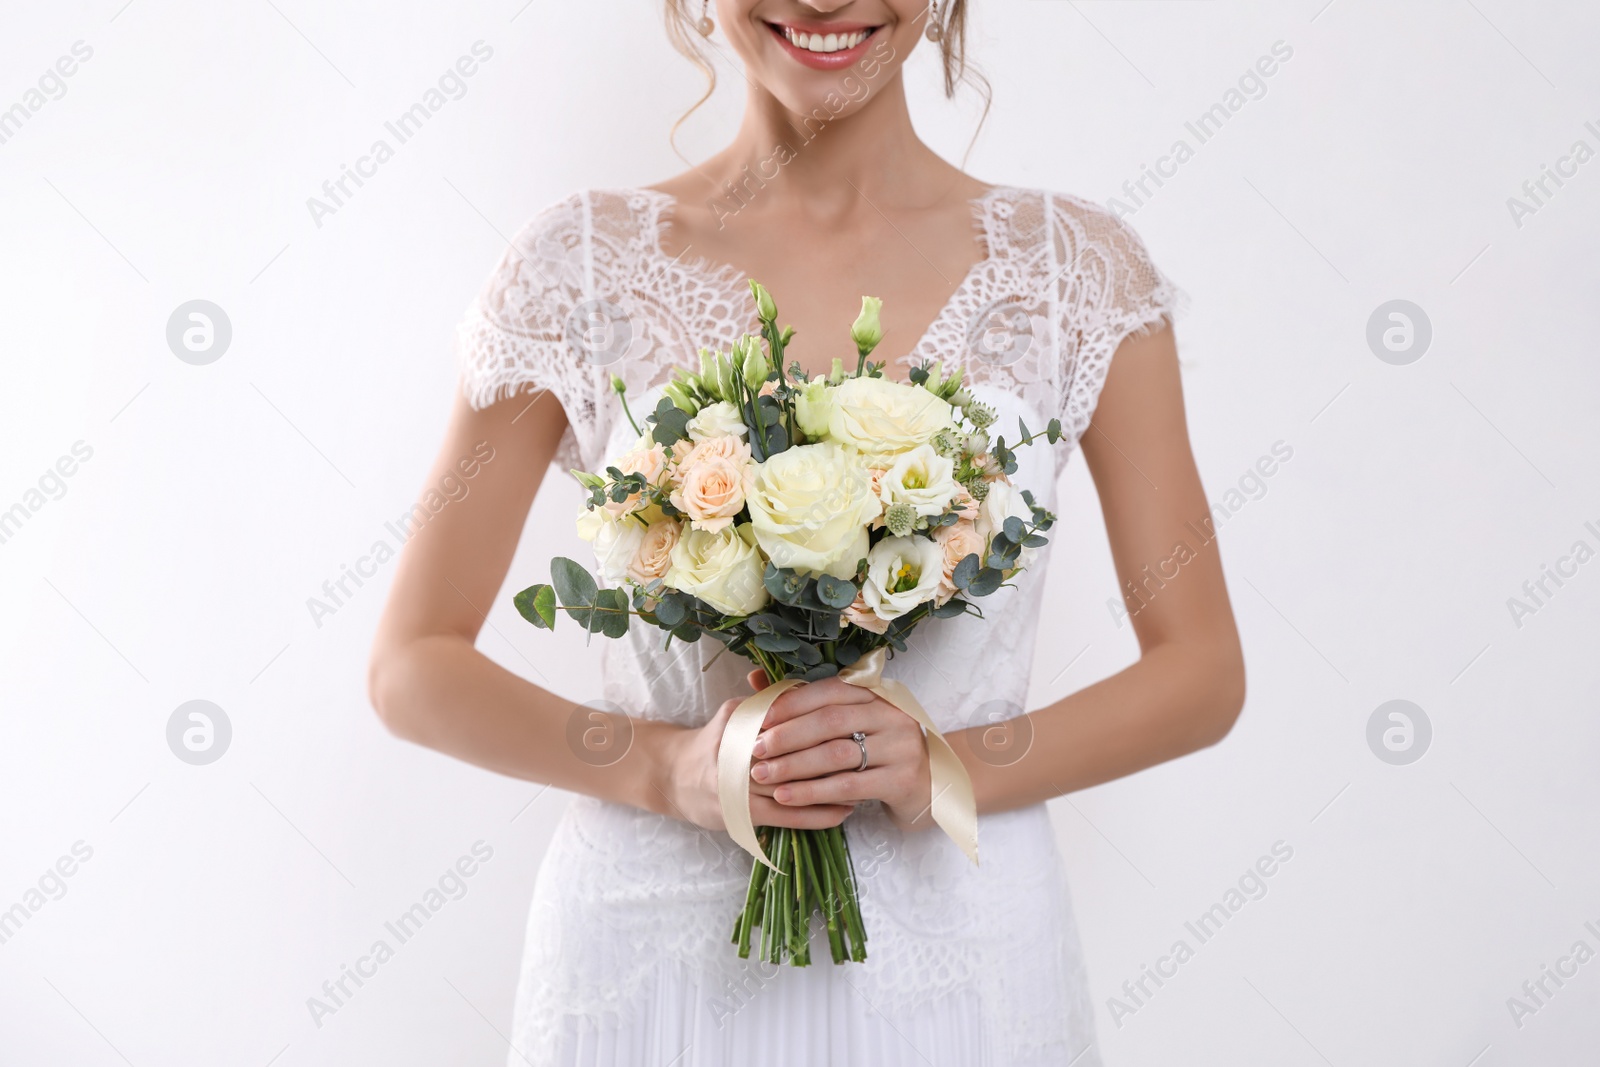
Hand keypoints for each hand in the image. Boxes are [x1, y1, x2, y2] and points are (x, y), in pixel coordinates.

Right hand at [651, 690, 853, 832]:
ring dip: (833, 785)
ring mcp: (737, 783)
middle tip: (869, 752)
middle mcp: (737, 749)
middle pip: (795, 750)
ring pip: (794, 784)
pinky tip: (843, 811)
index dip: (825, 721)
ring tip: (865, 782)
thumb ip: (771, 699)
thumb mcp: (737, 713)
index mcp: (739, 718)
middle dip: (834, 752)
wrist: (674, 777)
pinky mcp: (740, 813)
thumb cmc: (715, 742)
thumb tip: (809, 685)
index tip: (857, 721)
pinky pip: (788, 815)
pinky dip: (818, 813)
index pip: (789, 717)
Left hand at [746, 672, 934, 834]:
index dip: (791, 703)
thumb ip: (805, 704)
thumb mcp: (849, 724)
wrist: (930, 786)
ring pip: (837, 754)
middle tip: (754, 750)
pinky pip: (849, 785)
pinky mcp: (902, 779)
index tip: (758, 719)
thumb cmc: (877, 752)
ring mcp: (901, 746)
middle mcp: (893, 714)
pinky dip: (813, 792)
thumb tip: (753, 681)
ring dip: (794, 766)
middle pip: (830, 721)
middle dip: (787, 735)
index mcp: (878, 693)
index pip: (829, 691)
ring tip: (762, 775)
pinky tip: (787, 797)